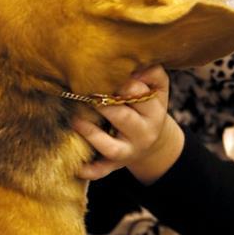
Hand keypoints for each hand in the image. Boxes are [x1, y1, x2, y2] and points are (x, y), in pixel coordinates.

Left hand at [73, 65, 184, 183]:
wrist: (152, 142)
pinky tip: (75, 167)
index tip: (102, 73)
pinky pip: (101, 170)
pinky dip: (88, 170)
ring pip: (109, 146)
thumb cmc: (148, 106)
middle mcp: (143, 132)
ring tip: (75, 119)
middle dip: (103, 104)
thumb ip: (150, 71)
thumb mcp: (158, 88)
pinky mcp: (114, 165)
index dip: (121, 83)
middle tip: (84, 91)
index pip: (140, 94)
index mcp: (154, 110)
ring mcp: (128, 151)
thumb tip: (132, 64)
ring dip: (90, 133)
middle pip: (123, 118)